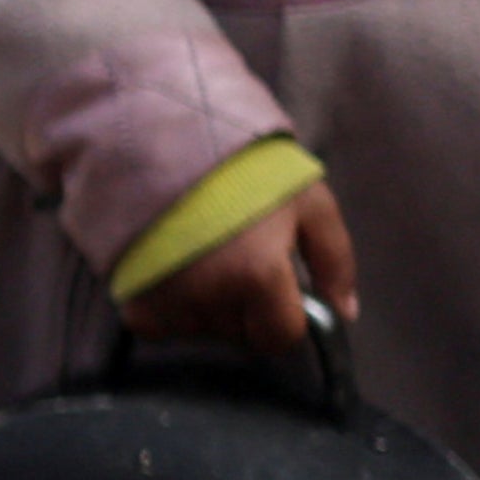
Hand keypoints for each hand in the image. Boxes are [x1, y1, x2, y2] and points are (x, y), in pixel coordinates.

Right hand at [121, 177, 357, 355]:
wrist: (167, 141)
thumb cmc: (247, 168)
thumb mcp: (308, 201)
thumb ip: (335, 260)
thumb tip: (345, 313)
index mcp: (258, 276)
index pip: (279, 337)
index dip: (286, 317)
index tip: (280, 292)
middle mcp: (210, 299)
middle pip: (241, 334)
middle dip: (249, 309)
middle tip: (240, 260)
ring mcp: (168, 304)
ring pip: (205, 331)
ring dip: (212, 307)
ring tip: (207, 257)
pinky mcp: (135, 305)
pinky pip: (164, 326)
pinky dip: (173, 307)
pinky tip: (177, 270)